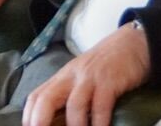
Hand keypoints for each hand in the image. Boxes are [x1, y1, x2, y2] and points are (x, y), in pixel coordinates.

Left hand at [21, 22, 151, 125]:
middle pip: (46, 98)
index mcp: (61, 78)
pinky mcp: (109, 80)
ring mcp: (89, 78)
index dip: (29, 115)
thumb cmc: (104, 66)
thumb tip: (57, 120)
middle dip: (40, 120)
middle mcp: (70, 77)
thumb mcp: (81, 78)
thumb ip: (70, 96)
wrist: (131, 43)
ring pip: (74, 104)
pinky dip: (99, 121)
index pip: (36, 96)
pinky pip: (101, 104)